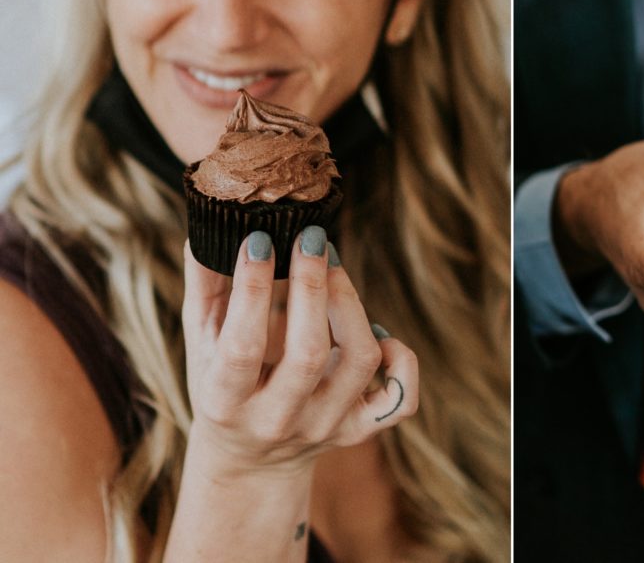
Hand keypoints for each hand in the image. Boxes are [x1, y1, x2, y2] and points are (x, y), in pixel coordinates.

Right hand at [181, 226, 418, 476]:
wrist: (249, 462)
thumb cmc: (221, 386)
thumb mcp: (201, 343)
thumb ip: (206, 285)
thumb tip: (210, 223)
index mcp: (226, 403)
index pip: (242, 347)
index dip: (252, 290)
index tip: (261, 239)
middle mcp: (277, 421)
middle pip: (308, 354)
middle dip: (313, 287)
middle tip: (311, 239)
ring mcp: (324, 427)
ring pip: (358, 362)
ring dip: (352, 305)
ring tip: (335, 268)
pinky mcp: (359, 431)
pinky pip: (400, 399)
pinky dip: (401, 360)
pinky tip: (381, 331)